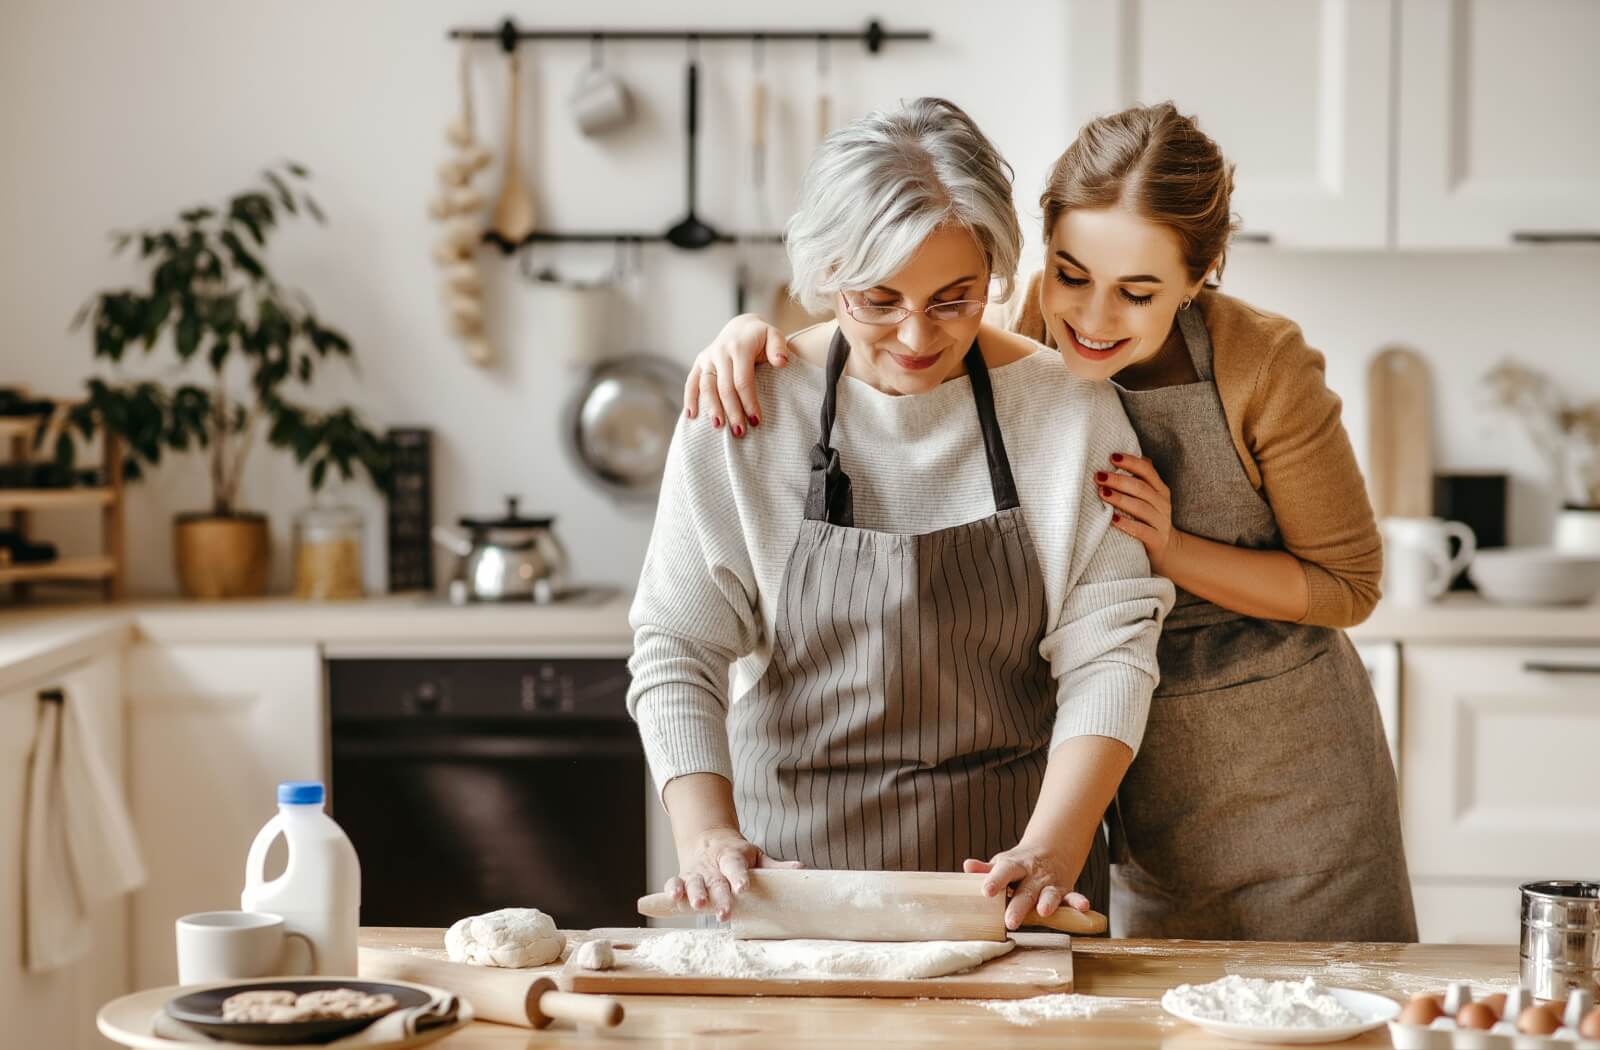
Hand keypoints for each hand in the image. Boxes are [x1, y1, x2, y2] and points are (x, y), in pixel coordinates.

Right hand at [664, 826, 801, 920]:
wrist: (708, 840)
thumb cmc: (738, 854)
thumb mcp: (756, 856)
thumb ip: (775, 866)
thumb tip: (802, 869)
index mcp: (732, 857)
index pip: (736, 866)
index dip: (739, 877)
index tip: (743, 888)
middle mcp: (713, 865)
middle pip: (716, 880)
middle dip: (719, 897)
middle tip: (724, 913)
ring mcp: (697, 872)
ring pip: (694, 882)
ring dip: (695, 894)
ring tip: (698, 906)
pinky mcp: (683, 878)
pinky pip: (674, 882)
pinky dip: (672, 890)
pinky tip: (674, 899)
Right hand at [682, 314, 792, 436]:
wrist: (741, 326)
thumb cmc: (761, 337)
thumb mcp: (774, 336)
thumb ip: (779, 348)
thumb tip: (781, 363)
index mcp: (739, 347)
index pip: (742, 380)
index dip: (749, 402)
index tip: (755, 421)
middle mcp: (720, 351)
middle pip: (724, 387)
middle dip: (732, 411)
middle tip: (739, 432)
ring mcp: (708, 357)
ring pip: (707, 386)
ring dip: (712, 408)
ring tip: (718, 427)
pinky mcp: (699, 362)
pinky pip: (692, 382)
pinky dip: (690, 398)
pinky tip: (691, 416)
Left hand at [964, 845, 1091, 930]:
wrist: (1051, 849)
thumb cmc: (1019, 864)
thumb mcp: (1003, 863)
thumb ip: (986, 869)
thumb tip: (967, 866)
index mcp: (1014, 866)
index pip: (1003, 871)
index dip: (994, 880)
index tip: (986, 891)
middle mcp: (1033, 875)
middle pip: (1025, 890)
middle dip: (1018, 906)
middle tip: (1010, 922)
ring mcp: (1050, 883)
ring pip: (1049, 893)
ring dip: (1048, 902)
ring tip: (1043, 912)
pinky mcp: (1065, 891)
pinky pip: (1073, 896)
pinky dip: (1078, 902)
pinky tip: (1083, 908)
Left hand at [1097, 452, 1179, 572]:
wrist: (1168, 549)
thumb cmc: (1148, 518)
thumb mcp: (1149, 497)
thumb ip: (1139, 479)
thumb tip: (1117, 457)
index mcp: (1160, 489)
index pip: (1147, 470)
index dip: (1130, 462)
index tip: (1111, 456)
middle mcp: (1162, 503)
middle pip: (1141, 488)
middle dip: (1118, 480)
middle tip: (1099, 476)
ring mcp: (1161, 522)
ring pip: (1140, 508)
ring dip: (1120, 499)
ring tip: (1102, 494)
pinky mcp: (1157, 540)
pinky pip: (1141, 531)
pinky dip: (1126, 524)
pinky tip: (1112, 520)